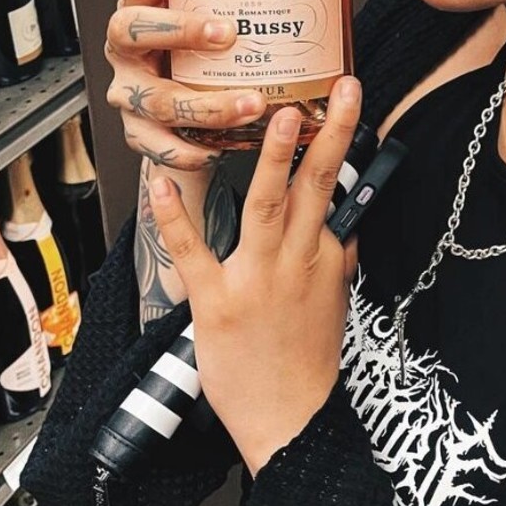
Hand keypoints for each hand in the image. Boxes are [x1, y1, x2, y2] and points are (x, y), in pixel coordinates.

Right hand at [105, 0, 267, 170]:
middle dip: (180, 29)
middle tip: (228, 32)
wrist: (183, 126)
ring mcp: (129, 93)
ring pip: (157, 97)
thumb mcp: (217, 28)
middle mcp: (129, 51)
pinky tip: (218, 148)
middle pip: (132, 30)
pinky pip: (159, 144)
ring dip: (206, 103)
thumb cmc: (206, 64)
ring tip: (251, 103)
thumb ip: (245, 8)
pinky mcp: (138, 133)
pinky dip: (190, 149)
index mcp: (143, 11)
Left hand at [146, 82, 361, 475]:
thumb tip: (343, 219)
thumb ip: (338, 254)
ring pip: (268, 207)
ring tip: (278, 114)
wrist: (292, 416)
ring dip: (273, 159)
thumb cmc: (310, 358)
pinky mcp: (216, 302)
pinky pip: (194, 252)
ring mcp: (256, 279)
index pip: (335, 190)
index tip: (344, 98)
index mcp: (326, 257)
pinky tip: (161, 184)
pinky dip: (176, 218)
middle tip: (338, 89)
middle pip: (316, 186)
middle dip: (328, 132)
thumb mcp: (336, 298)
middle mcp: (297, 261)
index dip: (341, 139)